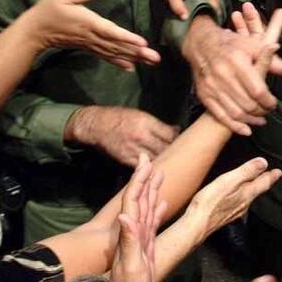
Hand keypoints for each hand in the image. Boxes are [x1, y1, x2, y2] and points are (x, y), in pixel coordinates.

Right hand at [26, 0, 160, 70]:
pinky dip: (119, 62)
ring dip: (134, 58)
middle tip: (157, 58)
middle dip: (138, 52)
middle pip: (117, 45)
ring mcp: (90, 44)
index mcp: (88, 22)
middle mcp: (91, 36)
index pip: (110, 31)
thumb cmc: (49, 9)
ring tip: (152, 62)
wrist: (34, 31)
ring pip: (114, 52)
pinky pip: (106, 57)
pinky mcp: (87, 48)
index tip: (142, 42)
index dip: (127, 37)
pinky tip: (131, 68)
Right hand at [65, 106, 179, 166]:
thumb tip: (174, 129)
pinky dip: (152, 167)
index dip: (179, 138)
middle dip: (175, 151)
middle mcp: (141, 137)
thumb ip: (156, 124)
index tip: (184, 139)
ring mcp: (134, 149)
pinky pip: (144, 167)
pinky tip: (158, 167)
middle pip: (165, 148)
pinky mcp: (127, 160)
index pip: (169, 133)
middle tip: (183, 153)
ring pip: (157, 159)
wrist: (97, 125)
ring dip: (165, 160)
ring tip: (173, 161)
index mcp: (145, 122)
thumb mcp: (139, 114)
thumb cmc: (118, 117)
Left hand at [110, 153, 165, 281]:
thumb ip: (129, 240)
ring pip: (147, 207)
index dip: (138, 179)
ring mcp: (141, 238)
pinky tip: (164, 204)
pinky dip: (158, 210)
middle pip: (140, 198)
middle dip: (144, 178)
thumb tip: (126, 217)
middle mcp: (134, 231)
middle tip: (149, 159)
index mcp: (130, 231)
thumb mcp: (130, 264)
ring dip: (152, 190)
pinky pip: (154, 223)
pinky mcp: (147, 247)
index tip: (145, 162)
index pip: (133, 199)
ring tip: (158, 175)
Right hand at [183, 9, 281, 135]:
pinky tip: (245, 128)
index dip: (268, 101)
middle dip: (262, 111)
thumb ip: (272, 60)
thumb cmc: (230, 45)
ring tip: (259, 119)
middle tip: (267, 110)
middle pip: (248, 104)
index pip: (258, 90)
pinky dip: (234, 126)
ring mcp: (212, 87)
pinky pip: (220, 116)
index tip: (272, 103)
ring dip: (251, 120)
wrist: (201, 44)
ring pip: (235, 113)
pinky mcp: (204, 95)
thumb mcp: (253, 46)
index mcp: (237, 62)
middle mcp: (223, 75)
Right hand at [183, 157, 281, 241]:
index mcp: (246, 194)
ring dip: (253, 189)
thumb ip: (246, 172)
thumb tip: (263, 163)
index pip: (263, 183)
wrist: (197, 224)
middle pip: (257, 191)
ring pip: (248, 197)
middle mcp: (243, 204)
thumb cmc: (210, 203)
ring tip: (255, 184)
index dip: (271, 176)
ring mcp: (234, 211)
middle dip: (264, 182)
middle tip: (270, 176)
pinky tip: (237, 196)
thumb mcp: (229, 181)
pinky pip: (239, 202)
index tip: (278, 172)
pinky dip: (242, 196)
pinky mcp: (225, 215)